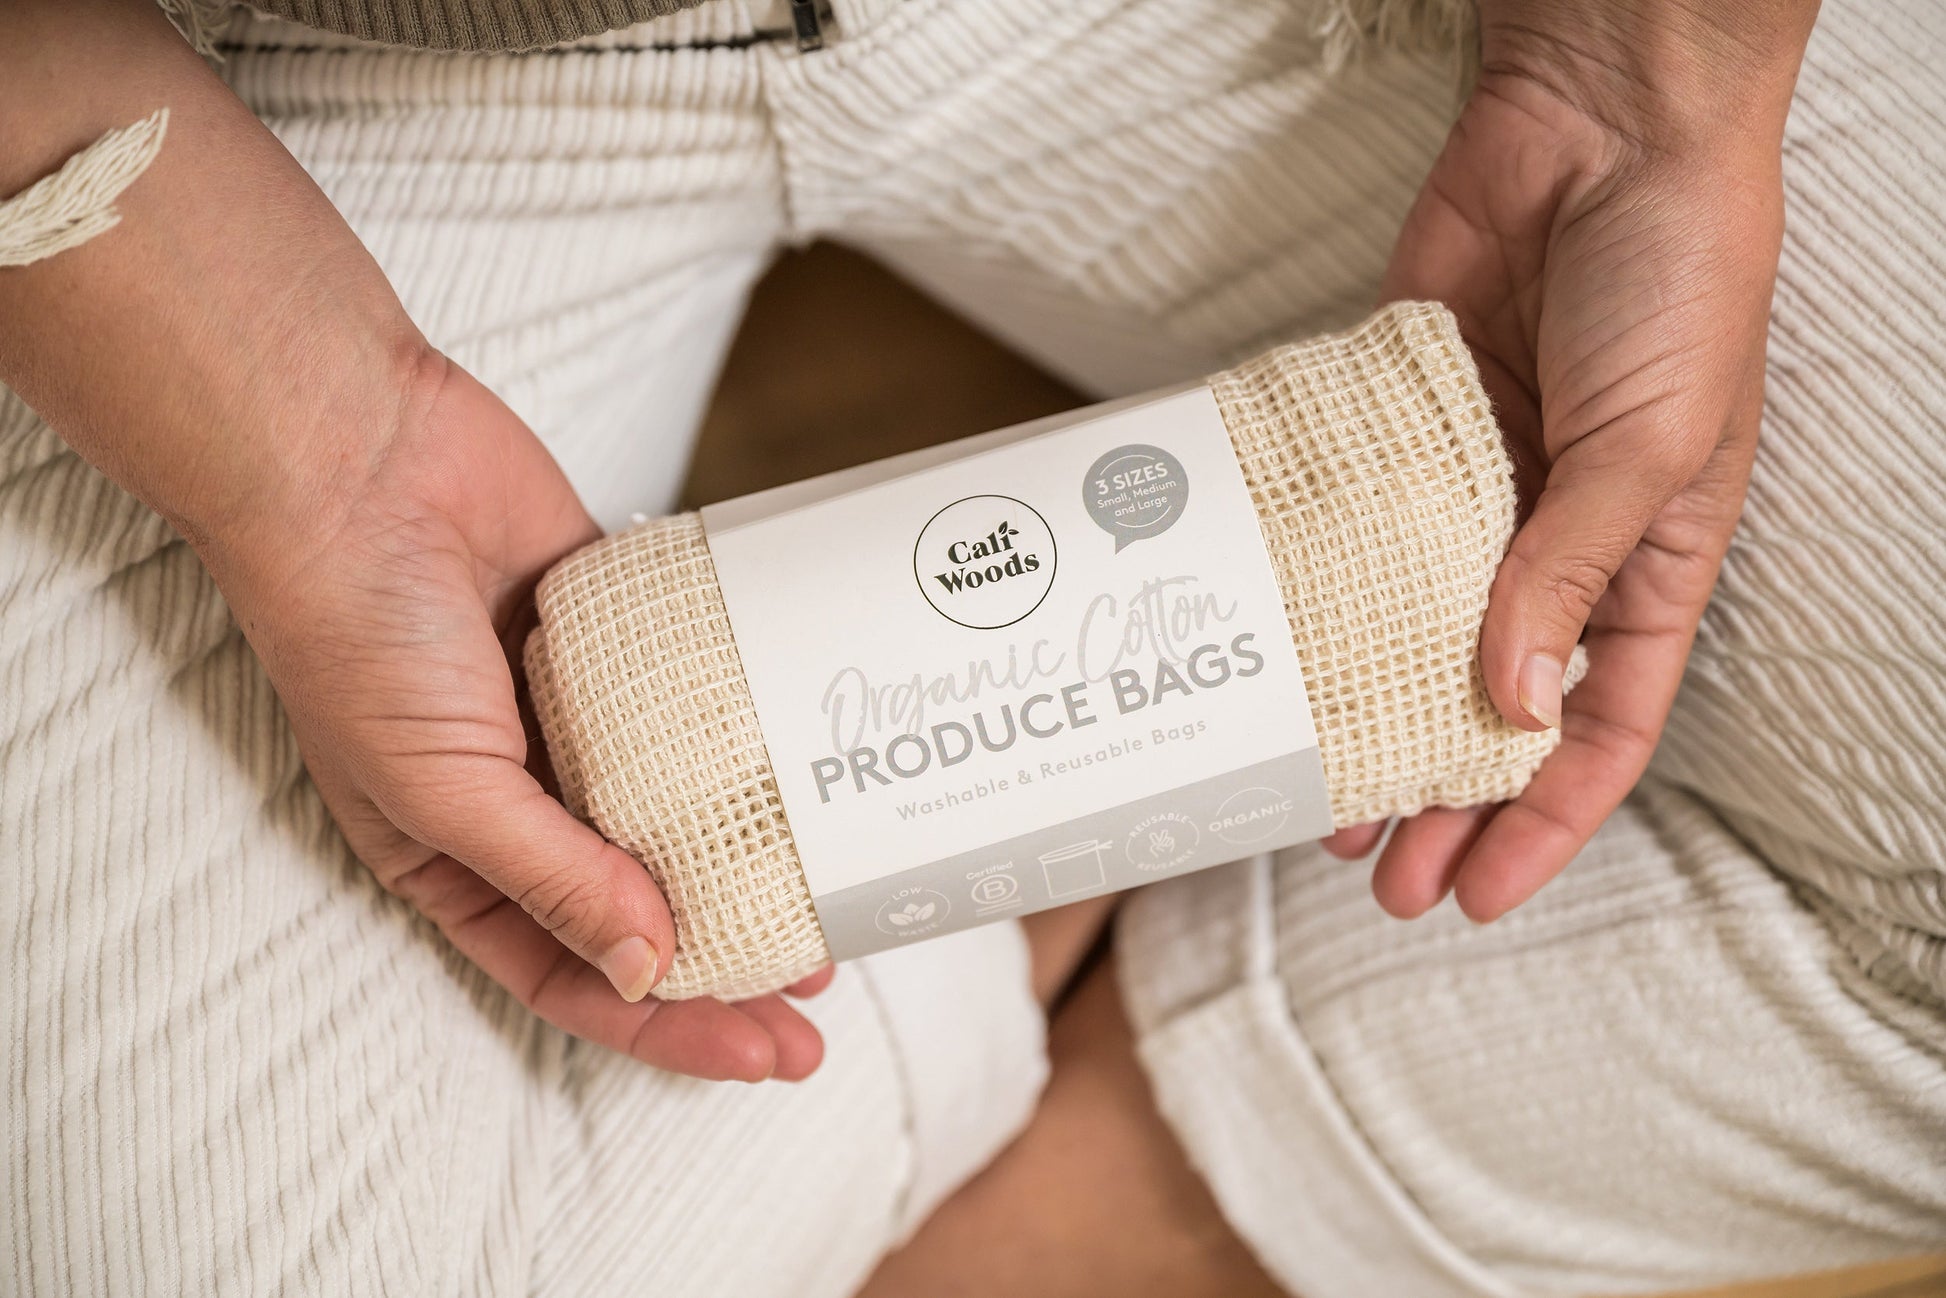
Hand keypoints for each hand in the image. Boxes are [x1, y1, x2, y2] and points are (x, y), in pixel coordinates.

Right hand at [0, 0, 829, 1081]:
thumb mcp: (440, 787)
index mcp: (459, 859)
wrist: (356, 456)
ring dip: (752, 860)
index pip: (576, 974)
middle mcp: (524, 802)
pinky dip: (745, 744)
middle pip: (643, 908)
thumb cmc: (353, 630)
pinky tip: (808, 772)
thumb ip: (550, 877)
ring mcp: (576, 721)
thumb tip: (653, 968)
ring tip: (836, 893)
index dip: (671, 1025)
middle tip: (822, 995)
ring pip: (680, 815)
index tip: (768, 1051)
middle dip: (730, 961)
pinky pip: (694, 710)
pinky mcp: (618, 645)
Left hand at [1323, 3, 1816, 917]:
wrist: (1596, 128)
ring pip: (1410, 642)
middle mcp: (1554, 543)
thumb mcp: (1651, 444)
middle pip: (1493, 708)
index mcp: (1647, 561)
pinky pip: (1356, 540)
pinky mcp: (1399, 436)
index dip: (1545, 820)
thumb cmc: (1672, 278)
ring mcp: (1472, 492)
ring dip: (1369, 722)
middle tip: (1380, 875)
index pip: (1599, 728)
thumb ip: (1569, 572)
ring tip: (1318, 800)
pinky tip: (1283, 662)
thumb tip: (1509, 704)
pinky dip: (1324, 606)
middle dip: (1442, 798)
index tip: (1479, 893)